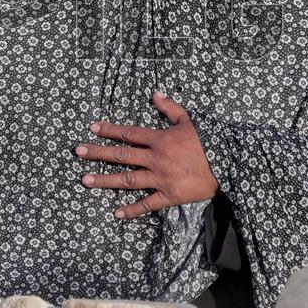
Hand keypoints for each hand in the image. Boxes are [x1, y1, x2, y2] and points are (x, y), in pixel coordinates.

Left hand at [75, 91, 219, 218]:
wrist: (228, 164)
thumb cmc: (210, 140)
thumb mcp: (190, 120)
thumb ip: (170, 108)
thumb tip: (155, 94)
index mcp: (160, 139)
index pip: (129, 133)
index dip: (109, 129)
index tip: (92, 128)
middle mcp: (156, 158)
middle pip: (121, 155)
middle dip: (98, 153)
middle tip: (79, 151)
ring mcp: (161, 178)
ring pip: (128, 179)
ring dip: (105, 180)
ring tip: (85, 180)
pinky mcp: (169, 196)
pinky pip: (147, 204)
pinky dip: (132, 210)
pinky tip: (116, 213)